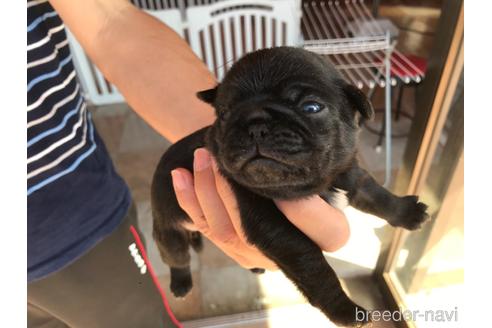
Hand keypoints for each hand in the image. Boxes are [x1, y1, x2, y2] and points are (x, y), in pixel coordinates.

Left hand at [170, 148, 349, 270]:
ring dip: (206, 191)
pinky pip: (208, 228)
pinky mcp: (234, 249)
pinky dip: (189, 201)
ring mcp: (259, 256)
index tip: (282, 186)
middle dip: (229, 190)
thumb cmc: (308, 169)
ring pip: (226, 230)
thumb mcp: (326, 171)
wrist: (286, 174)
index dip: (305, 212)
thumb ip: (315, 181)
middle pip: (259, 231)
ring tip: (200, 157)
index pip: (324, 230)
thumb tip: (289, 195)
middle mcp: (293, 254)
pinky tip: (179, 176)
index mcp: (330, 234)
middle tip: (216, 156)